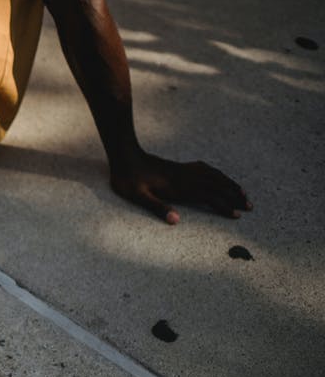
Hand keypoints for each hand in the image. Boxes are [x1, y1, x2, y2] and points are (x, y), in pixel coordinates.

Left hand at [109, 152, 251, 224]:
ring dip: (229, 184)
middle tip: (250, 206)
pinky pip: (205, 169)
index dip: (224, 205)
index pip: (208, 196)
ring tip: (242, 193)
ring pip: (214, 176)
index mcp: (178, 186)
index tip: (237, 214)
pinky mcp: (180, 166)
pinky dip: (218, 174)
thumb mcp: (137, 196)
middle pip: (217, 186)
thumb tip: (175, 220)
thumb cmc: (128, 179)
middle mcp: (185, 177)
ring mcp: (184, 170)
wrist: (125, 156)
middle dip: (234, 196)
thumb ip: (156, 206)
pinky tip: (221, 177)